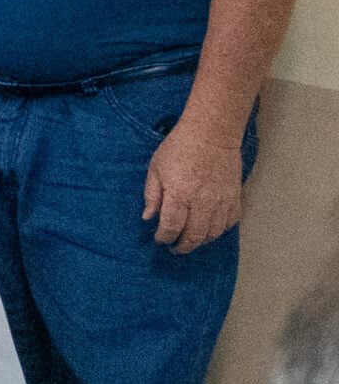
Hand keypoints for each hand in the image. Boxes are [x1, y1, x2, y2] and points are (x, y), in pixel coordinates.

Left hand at [144, 123, 244, 252]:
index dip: (164, 237)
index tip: (159, 239)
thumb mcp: (156, 168)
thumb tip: (148, 217)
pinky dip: (219, 231)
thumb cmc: (179, 148)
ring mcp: (221, 201)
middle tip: (175, 248)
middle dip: (183, 246)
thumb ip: (151, 195)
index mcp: (179, 194)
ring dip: (201, 241)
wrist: (212, 134)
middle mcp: (202, 202)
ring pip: (213, 233)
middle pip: (194, 236)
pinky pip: (229, 223)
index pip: (171, 227)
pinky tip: (209, 229)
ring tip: (191, 240)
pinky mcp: (235, 198)